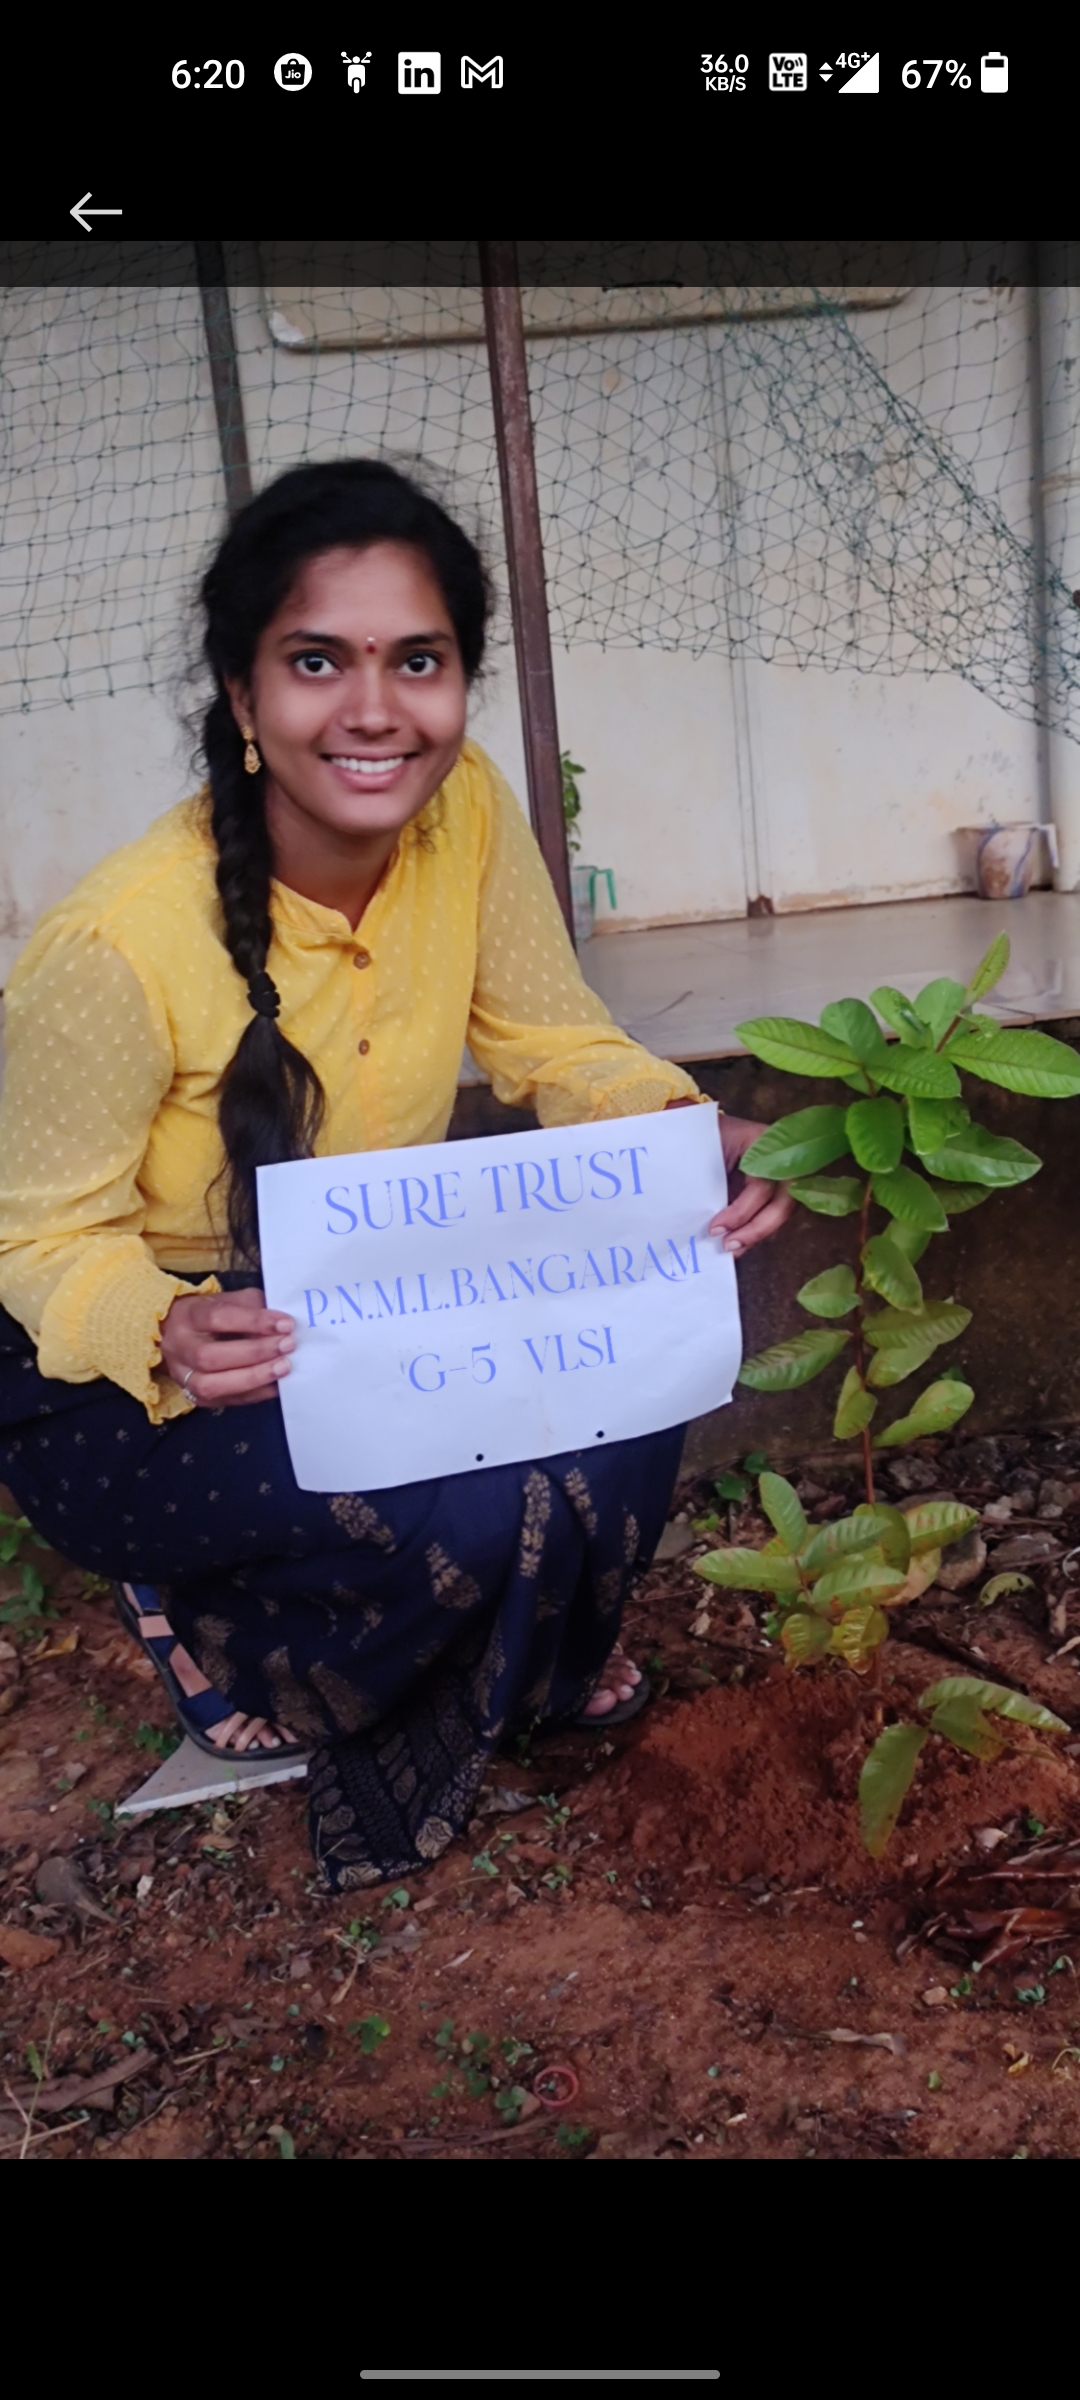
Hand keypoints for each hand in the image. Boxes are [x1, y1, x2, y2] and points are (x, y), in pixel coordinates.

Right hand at [159, 1286, 294, 1407]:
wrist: (177, 1336)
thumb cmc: (210, 1315)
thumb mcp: (228, 1300)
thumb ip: (252, 1307)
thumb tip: (282, 1323)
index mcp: (188, 1316)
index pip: (218, 1318)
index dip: (254, 1321)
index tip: (286, 1324)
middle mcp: (180, 1348)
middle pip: (210, 1356)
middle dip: (255, 1352)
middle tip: (288, 1346)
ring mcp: (183, 1376)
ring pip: (212, 1385)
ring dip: (253, 1378)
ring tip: (283, 1368)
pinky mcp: (196, 1397)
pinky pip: (224, 1401)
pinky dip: (254, 1394)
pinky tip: (276, 1385)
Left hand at [712, 1113, 794, 1254]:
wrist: (697, 1125)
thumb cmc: (700, 1135)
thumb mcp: (706, 1151)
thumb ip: (711, 1180)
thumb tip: (711, 1223)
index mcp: (765, 1143)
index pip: (763, 1184)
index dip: (741, 1210)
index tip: (715, 1228)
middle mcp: (779, 1159)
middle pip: (783, 1203)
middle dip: (756, 1229)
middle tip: (728, 1245)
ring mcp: (777, 1174)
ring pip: (779, 1212)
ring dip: (756, 1233)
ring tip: (730, 1249)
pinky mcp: (768, 1188)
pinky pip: (768, 1213)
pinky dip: (753, 1230)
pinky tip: (736, 1243)